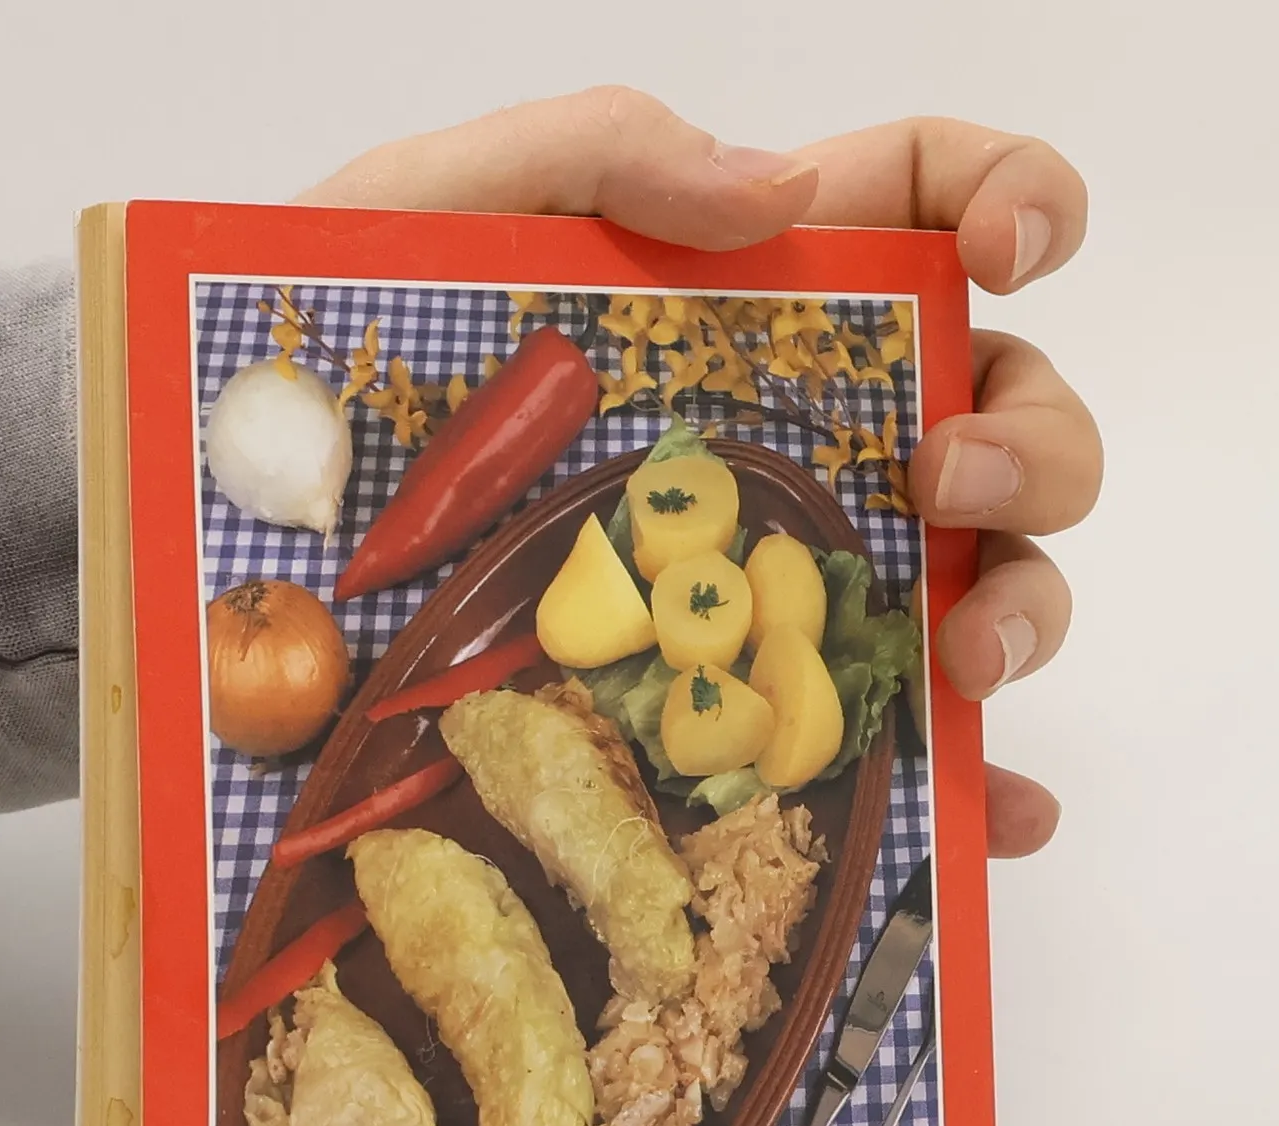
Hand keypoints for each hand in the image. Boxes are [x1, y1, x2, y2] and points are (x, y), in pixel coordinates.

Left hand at [300, 89, 1099, 856]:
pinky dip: (973, 783)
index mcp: (740, 294)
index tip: (1012, 251)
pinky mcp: (740, 707)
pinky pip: (893, 747)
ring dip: (1026, 611)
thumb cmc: (330, 374)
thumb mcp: (431, 212)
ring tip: (964, 661)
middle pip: (1000, 410)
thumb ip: (595, 155)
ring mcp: (778, 580)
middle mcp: (794, 438)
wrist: (245, 551)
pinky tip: (992, 817)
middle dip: (1032, 442)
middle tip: (943, 482)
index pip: (925, 203)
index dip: (1016, 199)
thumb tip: (778, 195)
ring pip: (983, 578)